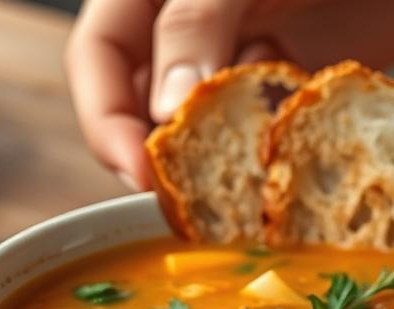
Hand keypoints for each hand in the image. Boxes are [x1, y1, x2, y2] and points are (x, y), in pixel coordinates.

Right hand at [65, 0, 393, 189]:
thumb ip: (195, 26)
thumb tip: (166, 112)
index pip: (97, 59)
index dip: (106, 119)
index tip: (141, 173)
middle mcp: (178, 29)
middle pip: (142, 103)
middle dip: (167, 152)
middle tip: (193, 198)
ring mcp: (228, 56)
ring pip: (203, 124)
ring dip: (225, 151)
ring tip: (254, 165)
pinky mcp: (278, 80)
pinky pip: (261, 125)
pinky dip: (272, 141)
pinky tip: (296, 137)